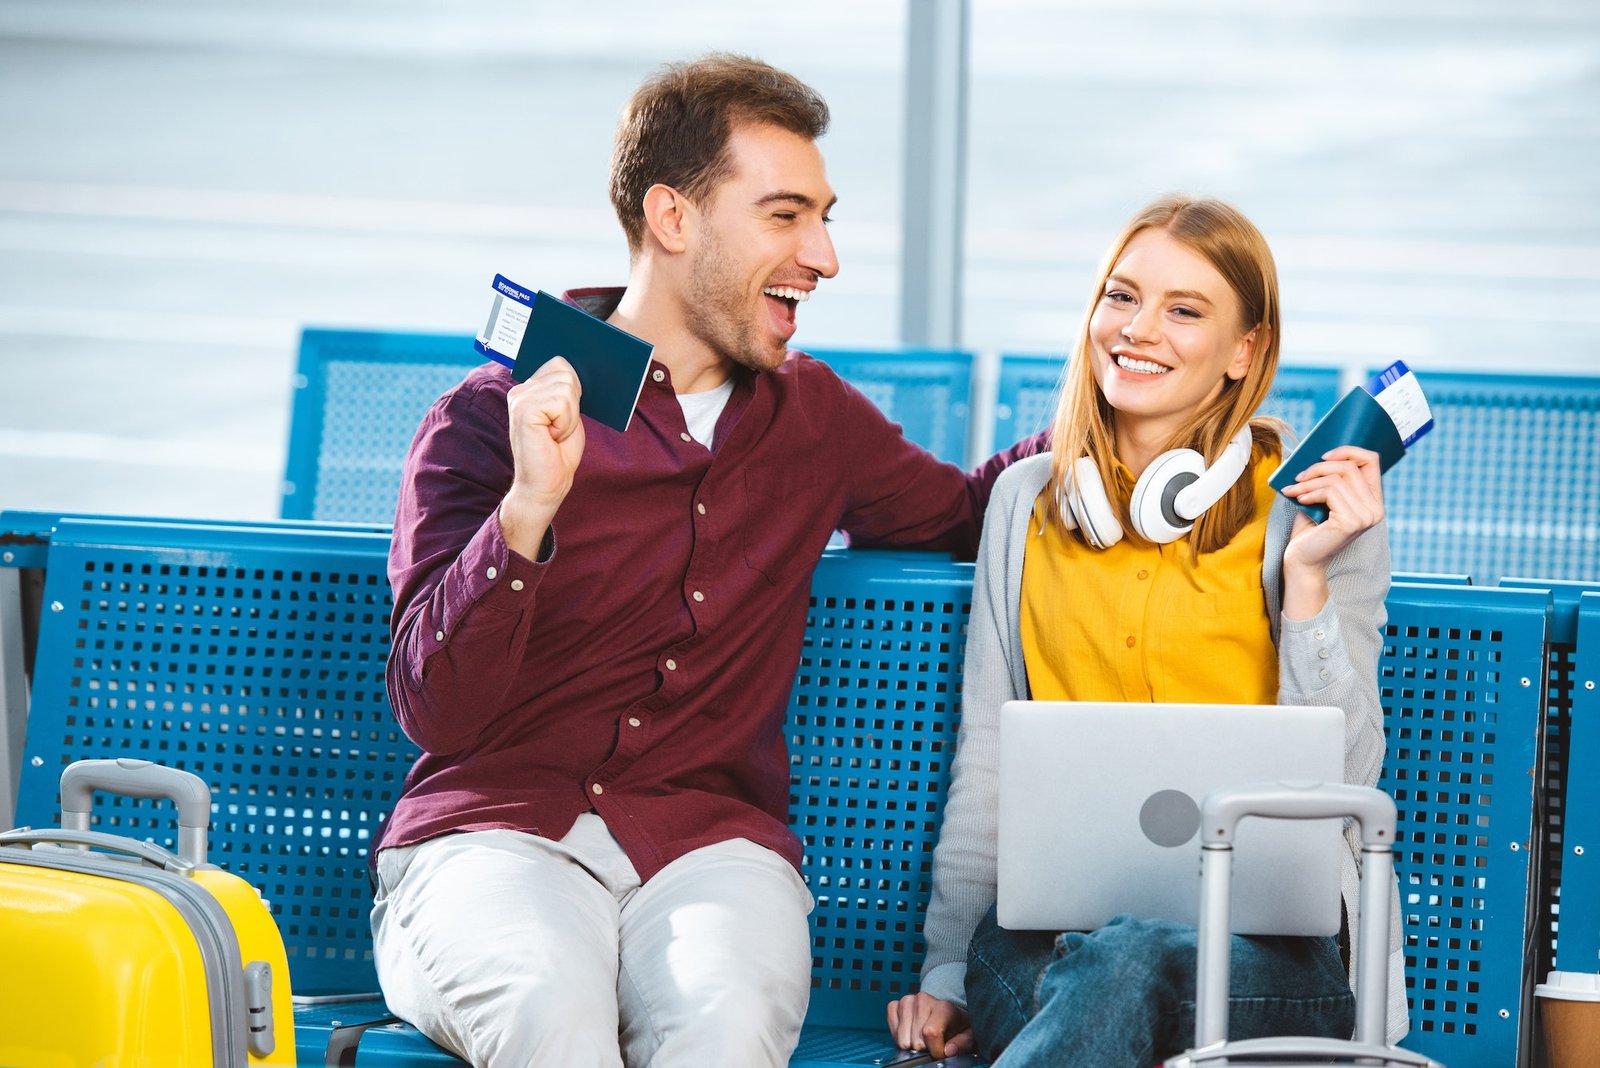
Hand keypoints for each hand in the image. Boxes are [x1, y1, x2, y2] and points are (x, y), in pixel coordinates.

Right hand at [500, 357, 583, 556]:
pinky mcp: (524, 410)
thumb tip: (575, 365)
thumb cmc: (558, 453)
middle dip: (573, 405)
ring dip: (569, 417)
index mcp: (529, 388)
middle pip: (566, 374)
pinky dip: (565, 423)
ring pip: (567, 388)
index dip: (573, 391)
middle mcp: (520, 390)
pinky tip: (551, 437)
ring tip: (554, 434)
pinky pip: (562, 402)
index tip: (561, 417)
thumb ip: (567, 389)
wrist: (546, 485)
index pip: (560, 363)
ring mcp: (520, 398)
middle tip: (558, 429)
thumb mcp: (568, 414)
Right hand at [886, 992, 972, 1058]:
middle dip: (923, 1048)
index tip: (940, 1053)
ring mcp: (907, 1001)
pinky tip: (909, 1034)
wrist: (947, 1013)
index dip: (935, 1050)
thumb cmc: (957, 1026)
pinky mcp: (895, 1005)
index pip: (931, 1032)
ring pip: (902, 1036)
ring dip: (911, 1044)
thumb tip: (948, 1051)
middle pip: (916, 1038)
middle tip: (931, 1045)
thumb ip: (961, 1044)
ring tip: (921, 1040)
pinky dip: (898, 1036)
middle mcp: (923, 999)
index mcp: (944, 1006)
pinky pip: (891, 1026)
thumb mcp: (968, 1036)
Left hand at [1279, 445, 1383, 618]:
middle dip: (1319, 467)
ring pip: (1337, 478)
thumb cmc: (1311, 529)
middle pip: (1350, 467)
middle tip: (1298, 476)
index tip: (1324, 456)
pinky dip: (1310, 492)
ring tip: (1293, 489)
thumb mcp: (1324, 498)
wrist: (1302, 559)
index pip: (1372, 461)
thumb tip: (1323, 452)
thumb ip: (1331, 479)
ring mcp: (1366, 516)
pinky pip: (1329, 492)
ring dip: (1309, 481)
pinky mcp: (1351, 522)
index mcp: (1373, 500)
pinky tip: (1299, 500)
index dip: (1348, 451)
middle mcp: (1376, 509)